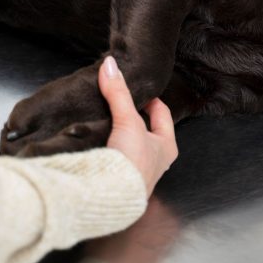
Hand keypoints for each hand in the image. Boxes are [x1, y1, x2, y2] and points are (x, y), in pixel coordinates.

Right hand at [100, 56, 177, 194]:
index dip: (150, 99)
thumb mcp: (127, 121)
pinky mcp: (118, 181)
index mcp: (167, 146)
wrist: (110, 198)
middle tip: (118, 101)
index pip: (161, 114)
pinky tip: (95, 141)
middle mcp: (155, 161)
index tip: (137, 88)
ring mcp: (136, 172)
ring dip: (118, 133)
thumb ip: (118, 93)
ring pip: (129, 144)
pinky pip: (114, 158)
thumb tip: (110, 64)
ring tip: (104, 118)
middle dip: (132, 116)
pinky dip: (106, 147)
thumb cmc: (131, 163)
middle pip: (144, 129)